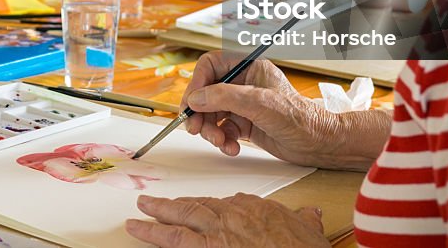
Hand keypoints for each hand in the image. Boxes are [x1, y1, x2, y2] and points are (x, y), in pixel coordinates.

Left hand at [126, 193, 328, 247]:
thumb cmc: (302, 247)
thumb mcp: (307, 228)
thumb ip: (303, 218)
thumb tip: (310, 213)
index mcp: (252, 207)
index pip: (224, 204)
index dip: (209, 208)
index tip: (200, 210)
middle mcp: (231, 214)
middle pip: (195, 207)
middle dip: (172, 206)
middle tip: (151, 204)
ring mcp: (218, 232)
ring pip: (180, 220)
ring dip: (156, 217)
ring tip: (137, 217)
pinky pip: (176, 242)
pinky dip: (157, 236)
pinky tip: (142, 233)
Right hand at [181, 52, 339, 167]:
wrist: (318, 144)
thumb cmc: (299, 117)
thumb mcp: (259, 103)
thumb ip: (225, 97)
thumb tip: (196, 98)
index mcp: (249, 66)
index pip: (210, 65)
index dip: (197, 82)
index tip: (192, 102)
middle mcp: (243, 83)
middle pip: (206, 92)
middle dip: (200, 112)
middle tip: (195, 128)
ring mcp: (243, 104)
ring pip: (211, 114)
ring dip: (210, 130)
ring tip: (220, 142)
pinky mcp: (245, 124)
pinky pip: (222, 130)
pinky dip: (222, 140)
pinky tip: (232, 148)